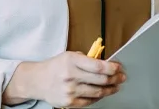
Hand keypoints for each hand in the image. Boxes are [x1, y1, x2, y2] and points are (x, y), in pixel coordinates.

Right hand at [4, 51, 125, 107]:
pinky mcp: (69, 102)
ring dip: (110, 89)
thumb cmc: (56, 67)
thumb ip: (87, 60)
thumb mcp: (70, 56)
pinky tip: (103, 93)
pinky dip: (99, 97)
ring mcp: (70, 90)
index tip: (119, 67)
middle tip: (122, 77)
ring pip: (98, 92)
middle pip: (101, 79)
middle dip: (115, 78)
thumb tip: (108, 64)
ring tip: (116, 86)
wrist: (37, 80)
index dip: (112, 68)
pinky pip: (90, 101)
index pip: (98, 66)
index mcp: (72, 61)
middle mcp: (71, 76)